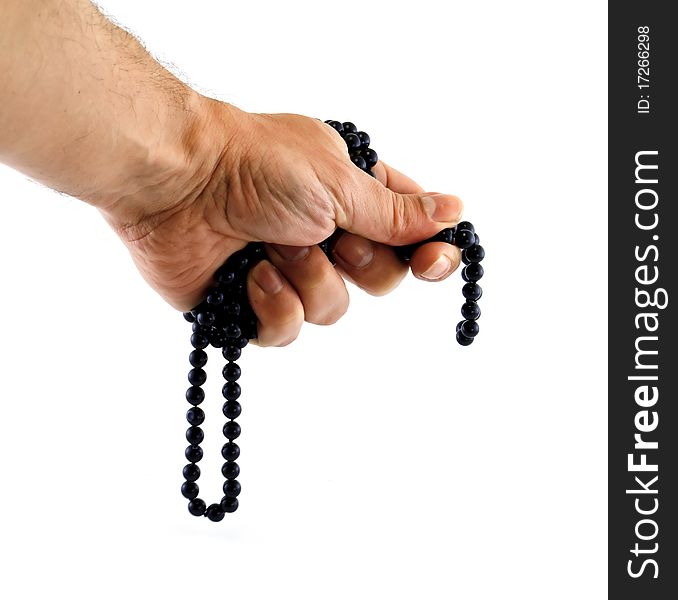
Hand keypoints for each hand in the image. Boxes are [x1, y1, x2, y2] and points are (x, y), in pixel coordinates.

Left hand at [103, 99, 463, 345]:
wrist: (177, 184)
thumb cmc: (257, 166)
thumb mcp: (340, 182)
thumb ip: (396, 211)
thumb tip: (453, 210)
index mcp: (352, 197)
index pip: (410, 233)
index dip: (429, 253)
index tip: (434, 263)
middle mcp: (327, 235)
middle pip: (381, 280)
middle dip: (356, 261)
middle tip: (324, 233)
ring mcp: (291, 271)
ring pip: (335, 310)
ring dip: (307, 278)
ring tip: (271, 246)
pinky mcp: (254, 303)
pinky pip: (289, 331)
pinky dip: (273, 304)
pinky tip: (249, 275)